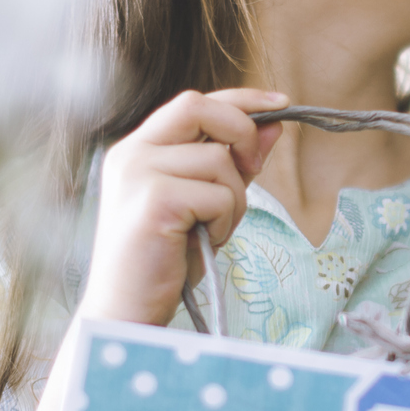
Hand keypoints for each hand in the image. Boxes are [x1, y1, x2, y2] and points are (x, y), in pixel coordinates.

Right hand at [76, 88, 287, 325]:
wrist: (127, 311)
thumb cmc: (164, 261)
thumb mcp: (204, 203)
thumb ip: (233, 163)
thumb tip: (273, 125)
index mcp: (138, 149)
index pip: (194, 103)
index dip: (241, 99)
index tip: (281, 104)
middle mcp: (132, 153)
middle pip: (200, 107)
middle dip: (241, 132)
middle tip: (252, 168)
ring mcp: (138, 174)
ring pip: (219, 161)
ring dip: (233, 200)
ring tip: (211, 230)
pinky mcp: (155, 201)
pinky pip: (218, 194)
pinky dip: (225, 221)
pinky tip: (204, 242)